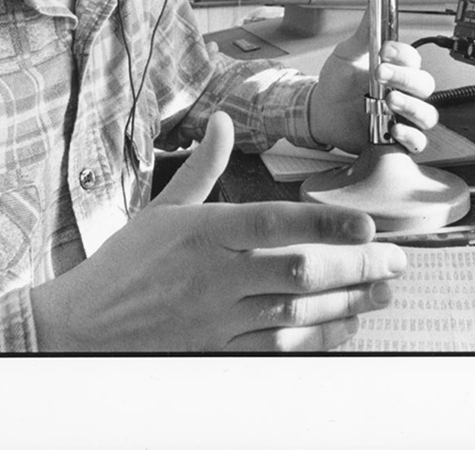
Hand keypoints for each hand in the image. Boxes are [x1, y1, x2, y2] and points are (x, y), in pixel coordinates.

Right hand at [30, 112, 406, 351]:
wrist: (79, 327)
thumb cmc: (123, 264)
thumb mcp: (161, 208)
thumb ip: (203, 168)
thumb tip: (223, 123)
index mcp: (205, 232)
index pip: (275, 222)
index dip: (326, 223)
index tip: (367, 224)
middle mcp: (215, 274)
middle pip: (298, 271)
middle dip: (355, 267)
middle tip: (395, 262)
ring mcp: (217, 317)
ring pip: (295, 313)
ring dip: (346, 303)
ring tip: (382, 292)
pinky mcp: (217, 351)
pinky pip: (276, 349)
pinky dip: (314, 340)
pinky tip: (343, 328)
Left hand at [308, 10, 438, 154]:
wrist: (321, 111)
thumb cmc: (337, 82)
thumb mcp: (347, 54)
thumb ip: (364, 33)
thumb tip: (374, 5)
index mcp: (397, 69)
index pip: (414, 59)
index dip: (403, 54)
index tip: (384, 50)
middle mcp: (404, 92)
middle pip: (425, 85)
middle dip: (405, 79)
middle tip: (381, 74)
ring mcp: (403, 115)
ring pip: (427, 114)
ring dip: (411, 107)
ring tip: (389, 101)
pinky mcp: (397, 138)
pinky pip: (418, 142)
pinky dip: (410, 136)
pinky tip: (394, 129)